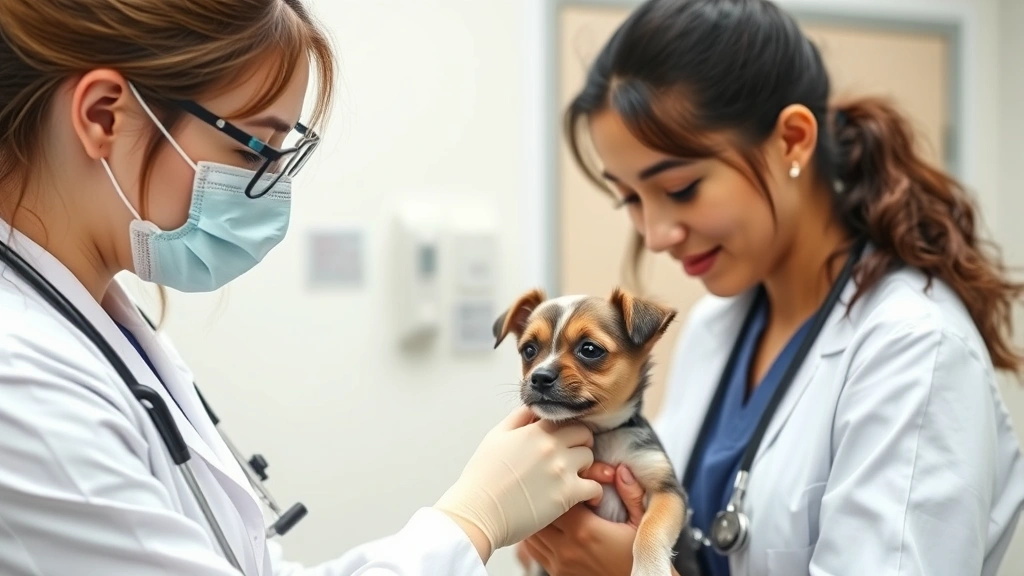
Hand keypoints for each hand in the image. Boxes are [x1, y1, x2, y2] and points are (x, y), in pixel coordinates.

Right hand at [433, 406, 603, 561]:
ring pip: (590, 459)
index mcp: (534, 431)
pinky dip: (592, 492)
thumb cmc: (482, 477)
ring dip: (584, 467)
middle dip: (580, 444)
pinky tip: (584, 497)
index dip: (566, 429)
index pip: (566, 419)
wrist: (478, 511)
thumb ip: (518, 418)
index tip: (563, 441)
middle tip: (570, 457)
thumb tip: (534, 409)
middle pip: (584, 435)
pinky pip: (595, 487)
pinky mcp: (567, 495)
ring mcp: (561, 470)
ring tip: (572, 477)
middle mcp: (552, 447)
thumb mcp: (496, 437)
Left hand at [523, 464, 678, 575]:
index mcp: (586, 530)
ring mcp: (560, 563)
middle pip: (539, 513)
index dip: (561, 485)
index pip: (557, 497)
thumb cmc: (638, 555)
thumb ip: (631, 494)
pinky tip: (550, 527)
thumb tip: (621, 470)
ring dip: (538, 517)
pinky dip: (538, 536)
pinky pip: (535, 550)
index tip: (571, 481)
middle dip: (545, 499)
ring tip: (550, 507)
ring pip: (533, 532)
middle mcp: (567, 547)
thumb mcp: (643, 523)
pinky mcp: (557, 574)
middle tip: (556, 491)